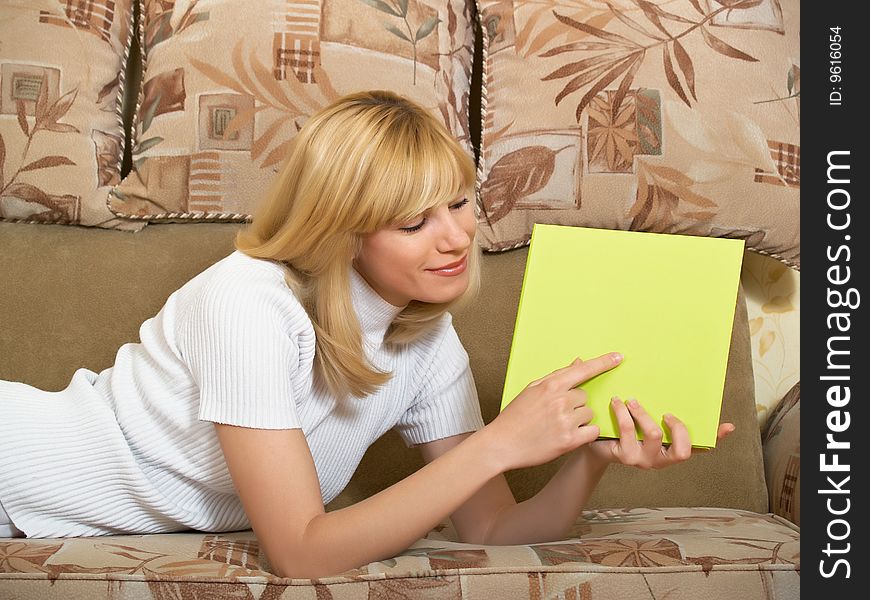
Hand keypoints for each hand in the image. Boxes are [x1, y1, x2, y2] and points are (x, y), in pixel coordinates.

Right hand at [484, 353, 622, 471]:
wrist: (502, 444)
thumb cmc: (515, 416)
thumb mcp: (532, 389)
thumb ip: (556, 376)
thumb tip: (578, 363)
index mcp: (550, 385)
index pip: (583, 370)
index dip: (603, 363)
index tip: (618, 357)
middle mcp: (560, 401)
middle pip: (585, 396)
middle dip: (575, 403)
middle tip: (556, 413)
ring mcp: (566, 421)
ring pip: (589, 413)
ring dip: (579, 419)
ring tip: (558, 425)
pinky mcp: (570, 441)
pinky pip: (593, 431)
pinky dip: (586, 433)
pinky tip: (569, 435)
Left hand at [586, 397, 735, 468]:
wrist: (593, 442)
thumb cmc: (620, 425)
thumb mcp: (637, 413)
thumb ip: (651, 399)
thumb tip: (655, 371)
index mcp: (670, 446)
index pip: (699, 446)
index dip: (714, 438)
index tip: (728, 425)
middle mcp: (661, 456)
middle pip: (683, 451)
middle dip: (678, 428)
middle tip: (666, 413)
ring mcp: (643, 459)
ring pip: (654, 436)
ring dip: (643, 414)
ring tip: (630, 400)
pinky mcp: (624, 456)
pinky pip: (627, 432)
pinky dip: (622, 413)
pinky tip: (616, 402)